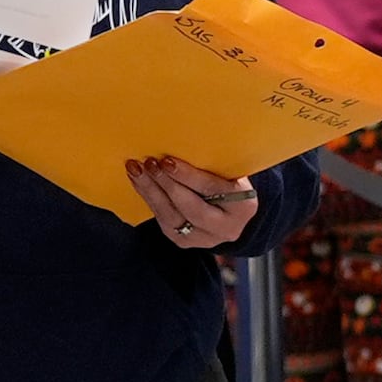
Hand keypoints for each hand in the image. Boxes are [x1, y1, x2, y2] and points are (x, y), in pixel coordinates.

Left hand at [128, 155, 258, 250]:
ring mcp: (206, 239)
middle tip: (148, 163)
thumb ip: (213, 163)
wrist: (229, 208)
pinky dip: (149, 199)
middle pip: (192, 208)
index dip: (188, 175)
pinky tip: (139, 182)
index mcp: (244, 206)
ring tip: (137, 170)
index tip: (167, 160)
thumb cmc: (227, 179)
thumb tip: (181, 139)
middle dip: (167, 184)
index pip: (212, 189)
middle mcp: (228, 227)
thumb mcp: (230, 171)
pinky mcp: (186, 242)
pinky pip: (163, 221)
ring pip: (173, 218)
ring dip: (151, 191)